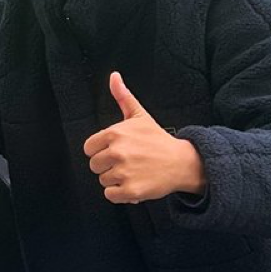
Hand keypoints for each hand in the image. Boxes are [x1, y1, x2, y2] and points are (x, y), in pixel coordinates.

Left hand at [83, 72, 206, 204]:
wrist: (182, 162)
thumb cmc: (158, 140)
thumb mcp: (140, 115)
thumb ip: (122, 96)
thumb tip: (113, 76)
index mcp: (115, 133)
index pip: (89, 148)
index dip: (101, 150)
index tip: (116, 151)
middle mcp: (117, 152)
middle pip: (94, 165)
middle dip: (108, 166)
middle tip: (127, 163)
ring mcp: (124, 172)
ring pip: (103, 181)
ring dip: (115, 180)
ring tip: (133, 172)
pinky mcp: (131, 190)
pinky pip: (111, 195)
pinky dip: (120, 194)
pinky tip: (133, 184)